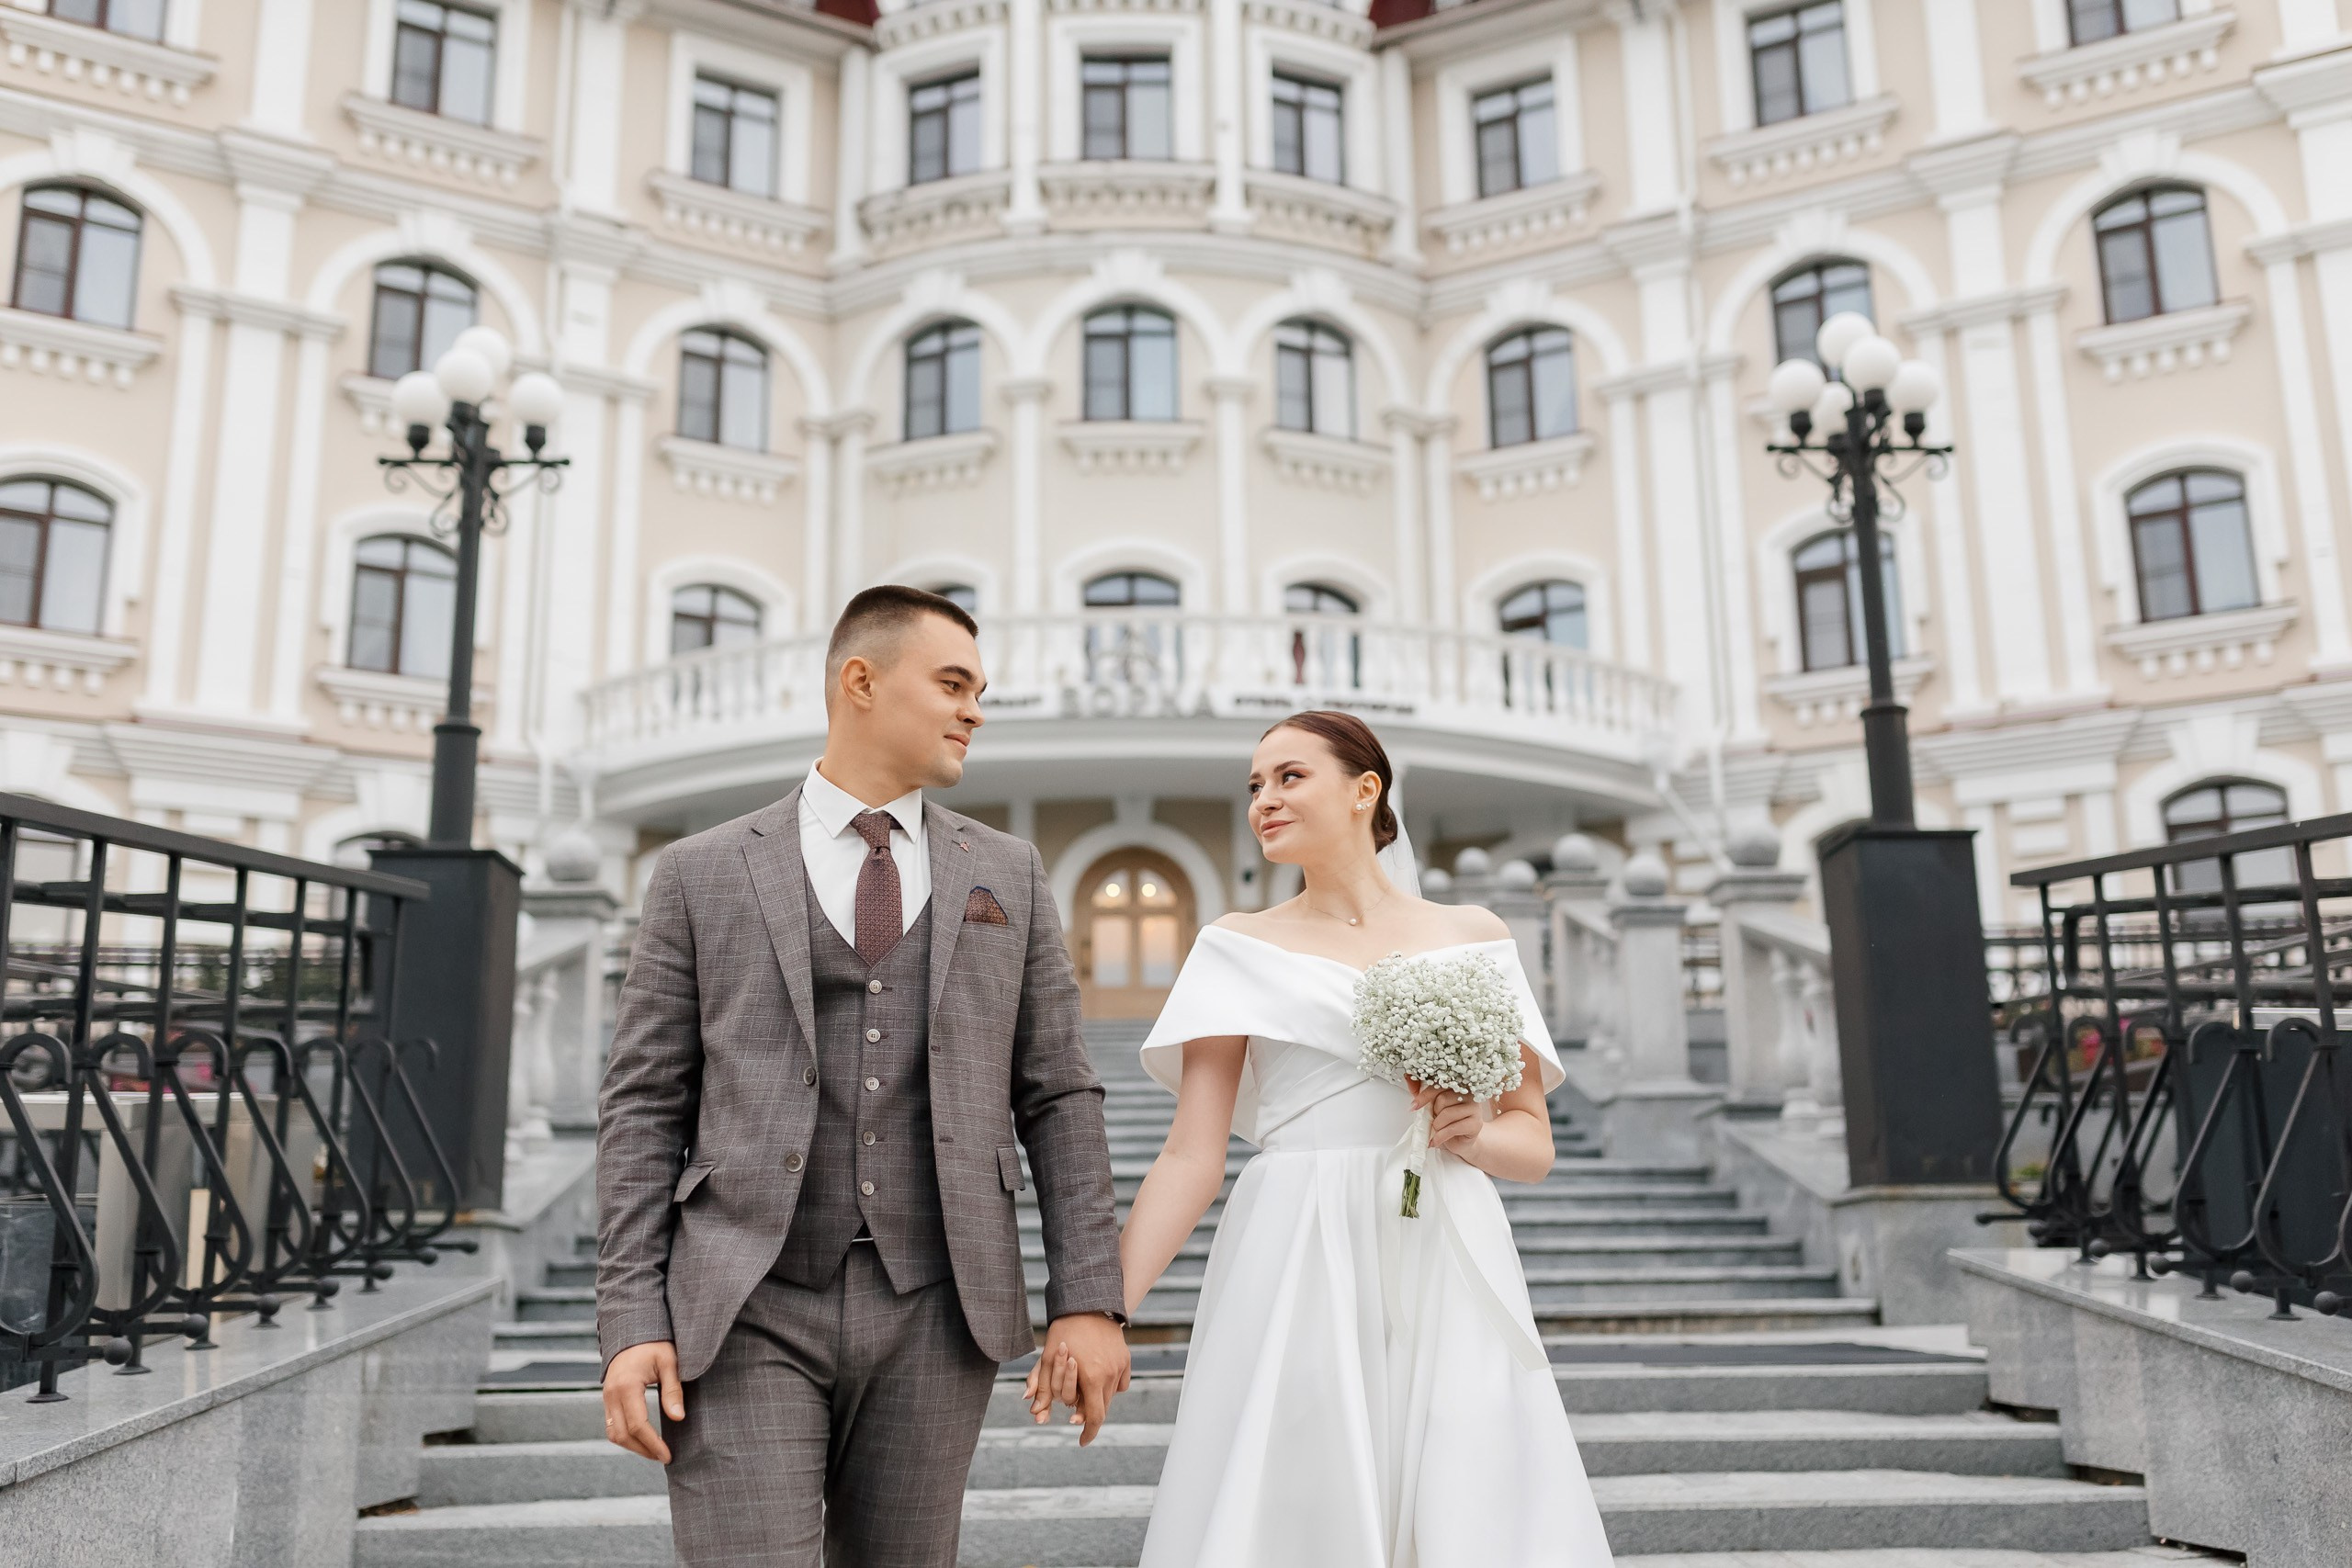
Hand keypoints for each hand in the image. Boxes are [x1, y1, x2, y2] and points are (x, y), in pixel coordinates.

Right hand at [602, 1339, 683, 1463]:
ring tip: (655, 1452)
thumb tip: (678, 1418)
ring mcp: (606, 1397)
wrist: (633, 1329)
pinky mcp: (607, 1398)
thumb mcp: (669, 1362)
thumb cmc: (655, 1344)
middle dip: (643, 1450)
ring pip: (613, 1433)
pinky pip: (612, 1425)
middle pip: (623, 1435)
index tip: (668, 1455)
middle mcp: (611, 1394)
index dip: (653, 1444)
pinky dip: (626, 1436)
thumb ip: (673, 1390)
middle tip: (664, 1457)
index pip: (638, 1425)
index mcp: (627, 1385)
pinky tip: (643, 1440)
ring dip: (633, 1446)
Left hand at [1022, 1313, 1129, 1444]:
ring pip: (1111, 1396)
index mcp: (1092, 1378)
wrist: (1087, 1304)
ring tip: (1084, 1393)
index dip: (1088, 1433)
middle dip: (1089, 1416)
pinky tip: (1098, 1380)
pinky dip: (1110, 1387)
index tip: (1082, 1441)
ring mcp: (1120, 1366)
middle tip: (1075, 1418)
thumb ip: (1043, 1388)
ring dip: (1098, 1400)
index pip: (1094, 1417)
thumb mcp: (1048, 1359)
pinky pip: (1120, 1383)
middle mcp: (1110, 1374)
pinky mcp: (1125, 1358)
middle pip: (1102, 1408)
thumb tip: (1035, 1412)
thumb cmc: (1063, 1331)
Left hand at [1412, 1082, 1491, 1155]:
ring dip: (1436, 1125)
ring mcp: (1475, 1108)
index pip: (1440, 1084)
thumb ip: (1420, 1090)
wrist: (1460, 1141)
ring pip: (1447, 1113)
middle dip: (1433, 1113)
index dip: (1424, 1095)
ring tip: (1436, 1130)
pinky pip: (1453, 1128)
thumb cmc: (1446, 1120)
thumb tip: (1408, 1076)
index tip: (1414, 1106)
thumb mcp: (1430, 1104)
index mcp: (1458, 1084)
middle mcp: (1470, 1093)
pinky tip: (1435, 1140)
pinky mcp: (1477, 1124)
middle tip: (1433, 1120)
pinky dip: (1440, 1136)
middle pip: (1443, 1099)